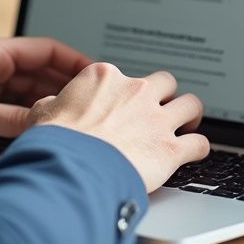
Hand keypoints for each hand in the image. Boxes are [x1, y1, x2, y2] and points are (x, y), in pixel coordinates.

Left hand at [0, 34, 91, 144]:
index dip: (73, 62)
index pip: (43, 50)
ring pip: (21, 94)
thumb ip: (8, 121)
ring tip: (67, 123)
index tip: (96, 75)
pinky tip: (34, 134)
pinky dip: (20, 120)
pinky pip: (4, 109)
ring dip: (40, 108)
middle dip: (61, 89)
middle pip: (36, 73)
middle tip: (88, 108)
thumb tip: (46, 126)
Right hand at [27, 64, 208, 191]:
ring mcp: (156, 118)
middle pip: (165, 82)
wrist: (72, 168)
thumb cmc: (55, 141)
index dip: (124, 92)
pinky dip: (199, 148)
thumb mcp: (43, 113)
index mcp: (105, 77)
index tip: (122, 105)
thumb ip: (55, 105)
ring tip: (187, 124)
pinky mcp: (171, 148)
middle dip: (165, 95)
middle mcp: (135, 91)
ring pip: (191, 105)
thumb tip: (53, 107)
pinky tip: (194, 153)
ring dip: (190, 115)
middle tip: (161, 109)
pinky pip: (200, 143)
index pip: (124, 75)